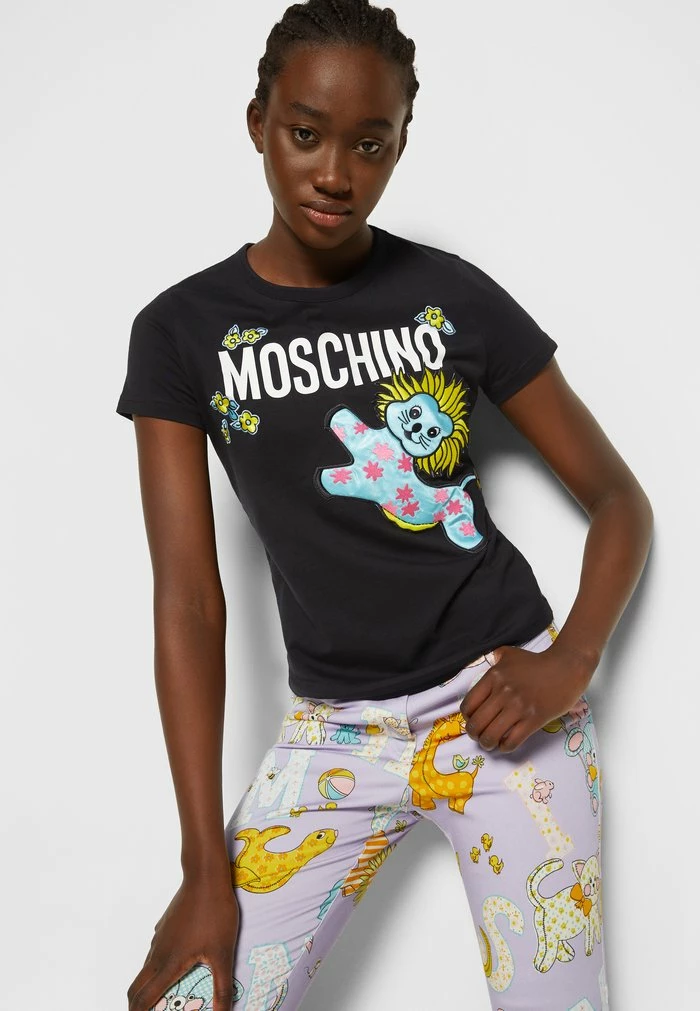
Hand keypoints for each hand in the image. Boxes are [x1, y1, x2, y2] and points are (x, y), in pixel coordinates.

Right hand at [127, 871, 238, 1010]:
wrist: (205, 877)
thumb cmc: (215, 914)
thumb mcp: (223, 953)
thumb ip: (222, 987)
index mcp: (169, 964)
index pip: (144, 999)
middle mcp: (158, 953)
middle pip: (136, 987)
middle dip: (136, 1005)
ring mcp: (160, 938)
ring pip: (146, 969)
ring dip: (147, 987)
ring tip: (161, 998)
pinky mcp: (165, 926)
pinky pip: (155, 953)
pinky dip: (157, 968)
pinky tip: (173, 967)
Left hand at [459, 641, 594, 754]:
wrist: (566, 668)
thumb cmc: (538, 661)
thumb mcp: (511, 654)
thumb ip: (496, 657)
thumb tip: (490, 661)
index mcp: (493, 677)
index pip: (469, 705)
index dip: (467, 717)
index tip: (473, 720)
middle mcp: (502, 692)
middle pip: (477, 723)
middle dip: (474, 734)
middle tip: (479, 736)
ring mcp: (518, 707)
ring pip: (491, 735)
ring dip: (487, 743)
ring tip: (490, 743)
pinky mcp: (533, 719)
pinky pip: (511, 741)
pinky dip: (505, 747)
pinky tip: (505, 744)